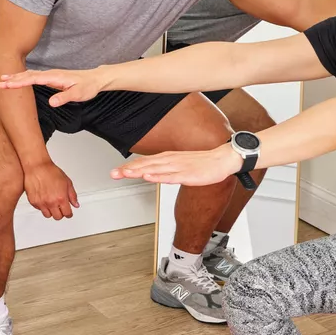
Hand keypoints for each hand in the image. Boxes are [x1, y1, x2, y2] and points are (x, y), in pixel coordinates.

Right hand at [0, 68, 109, 107]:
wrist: (95, 79)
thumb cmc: (88, 86)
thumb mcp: (78, 94)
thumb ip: (65, 97)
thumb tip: (51, 103)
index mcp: (55, 77)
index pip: (33, 79)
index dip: (20, 82)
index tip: (7, 84)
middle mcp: (51, 74)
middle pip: (28, 75)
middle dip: (13, 78)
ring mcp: (50, 75)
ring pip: (30, 74)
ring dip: (16, 77)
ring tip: (3, 79)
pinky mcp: (51, 78)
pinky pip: (34, 76)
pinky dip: (23, 77)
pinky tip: (18, 79)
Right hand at [23, 161, 78, 218]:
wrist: (37, 167)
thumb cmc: (51, 172)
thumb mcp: (67, 182)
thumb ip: (72, 195)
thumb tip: (75, 204)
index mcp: (61, 198)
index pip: (67, 213)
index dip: (69, 214)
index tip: (69, 213)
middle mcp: (51, 202)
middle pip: (58, 217)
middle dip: (60, 213)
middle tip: (60, 208)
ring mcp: (41, 203)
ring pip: (48, 215)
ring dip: (51, 211)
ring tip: (52, 204)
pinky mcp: (33, 202)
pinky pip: (39, 209)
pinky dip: (42, 207)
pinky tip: (44, 199)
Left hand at [112, 146, 241, 186]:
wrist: (222, 159)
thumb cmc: (202, 163)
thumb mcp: (180, 164)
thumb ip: (165, 168)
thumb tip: (151, 171)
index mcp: (167, 158)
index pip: (144, 162)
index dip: (129, 167)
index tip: (116, 171)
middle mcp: (170, 160)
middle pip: (146, 164)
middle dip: (128, 169)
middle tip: (113, 173)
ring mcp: (178, 167)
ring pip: (155, 169)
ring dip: (139, 170)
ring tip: (125, 173)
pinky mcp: (188, 174)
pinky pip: (171, 176)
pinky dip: (158, 176)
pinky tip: (149, 176)